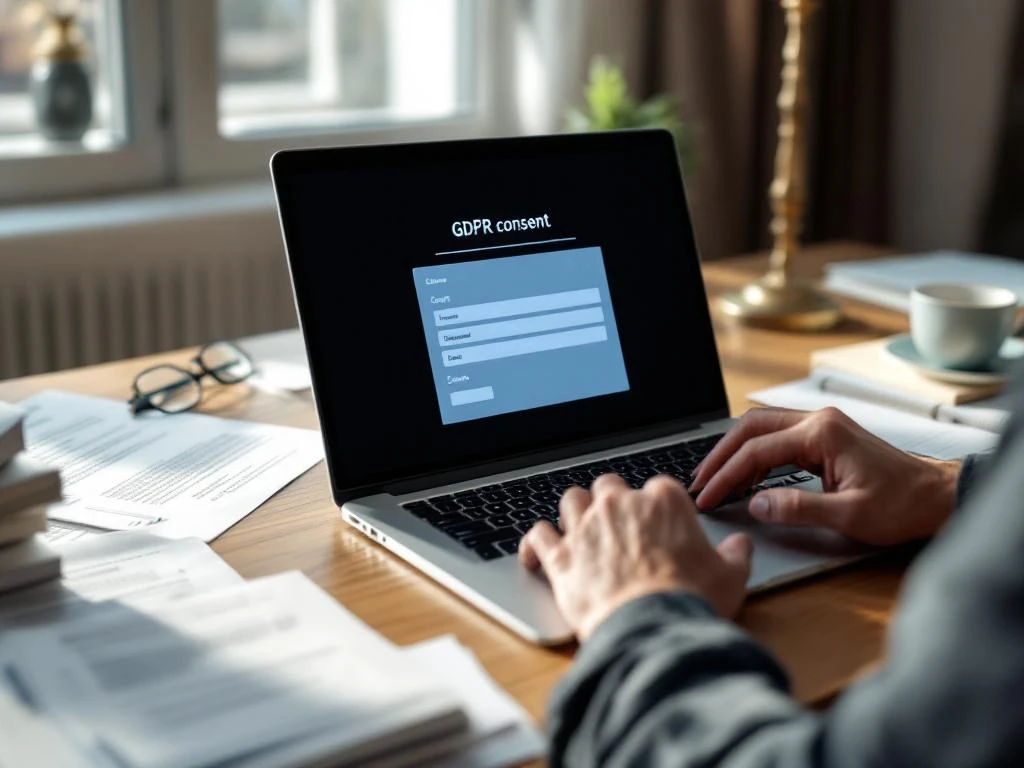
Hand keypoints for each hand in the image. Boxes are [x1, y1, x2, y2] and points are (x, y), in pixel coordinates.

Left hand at [519, 474, 752, 640]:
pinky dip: (534, 543)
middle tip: (617, 525)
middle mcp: (619, 504)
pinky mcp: (560, 555)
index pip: (657, 488)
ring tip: (578, 529)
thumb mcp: (731, 576)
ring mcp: (586, 526)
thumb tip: (739, 546)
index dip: (656, 506)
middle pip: (608, 486)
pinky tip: (536, 553)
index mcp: (662, 500)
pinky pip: (537, 535)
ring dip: (574, 512)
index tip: (658, 523)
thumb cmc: (692, 599)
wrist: (652, 626)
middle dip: (612, 501)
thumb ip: (736, 554)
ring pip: (570, 500)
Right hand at [689, 407, 960, 544]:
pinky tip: (746, 478)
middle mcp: (818, 420)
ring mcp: (821, 425)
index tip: (706, 499)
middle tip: (699, 482)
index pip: (756, 451)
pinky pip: (777, 437)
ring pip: (761, 428)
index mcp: (821, 433)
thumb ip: (798, 508)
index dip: (725, 476)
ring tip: (714, 479)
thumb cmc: (901, 506)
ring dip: (735, 452)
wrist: (936, 498)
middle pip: (750, 427)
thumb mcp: (848, 515)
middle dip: (720, 455)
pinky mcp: (824, 436)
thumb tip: (755, 505)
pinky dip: (755, 455)